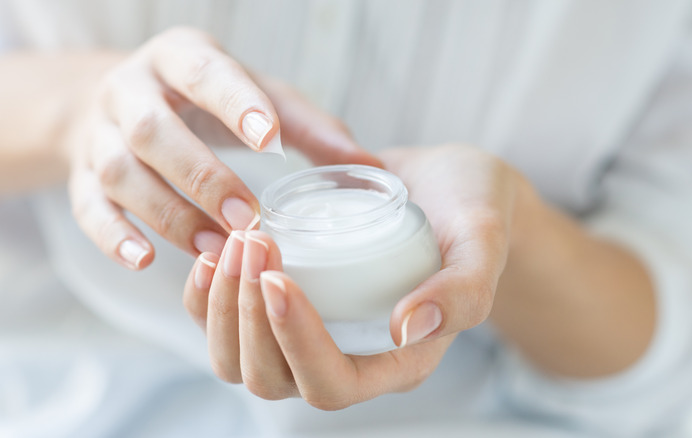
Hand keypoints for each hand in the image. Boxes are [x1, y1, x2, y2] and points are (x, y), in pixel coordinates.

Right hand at [63, 27, 379, 269]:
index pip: (204, 73)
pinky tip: (145, 261)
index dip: (233, 103)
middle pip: (154, 130)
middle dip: (201, 175)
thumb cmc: (203, 100)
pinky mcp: (80, 175)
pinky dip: (114, 237)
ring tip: (214, 249)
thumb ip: (306, 127)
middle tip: (247, 217)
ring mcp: (99, 134)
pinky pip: (87, 207)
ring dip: (167, 213)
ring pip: (121, 172)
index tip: (268, 139)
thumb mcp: (253, 95)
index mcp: (179, 58)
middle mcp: (130, 90)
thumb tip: (369, 168)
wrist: (117, 101)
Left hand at [182, 144, 532, 408]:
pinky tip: (212, 252)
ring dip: (223, 306)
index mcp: (397, 361)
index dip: (295, 342)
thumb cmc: (473, 211)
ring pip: (239, 358)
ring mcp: (310, 333)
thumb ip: (463, 289)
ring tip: (234, 242)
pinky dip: (208, 296)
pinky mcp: (286, 303)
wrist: (448, 186)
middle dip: (249, 316)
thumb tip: (410, 328)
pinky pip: (228, 322)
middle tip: (252, 243)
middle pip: (271, 378)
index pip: (330, 383)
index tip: (279, 276)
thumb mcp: (484, 240)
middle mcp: (347, 357)